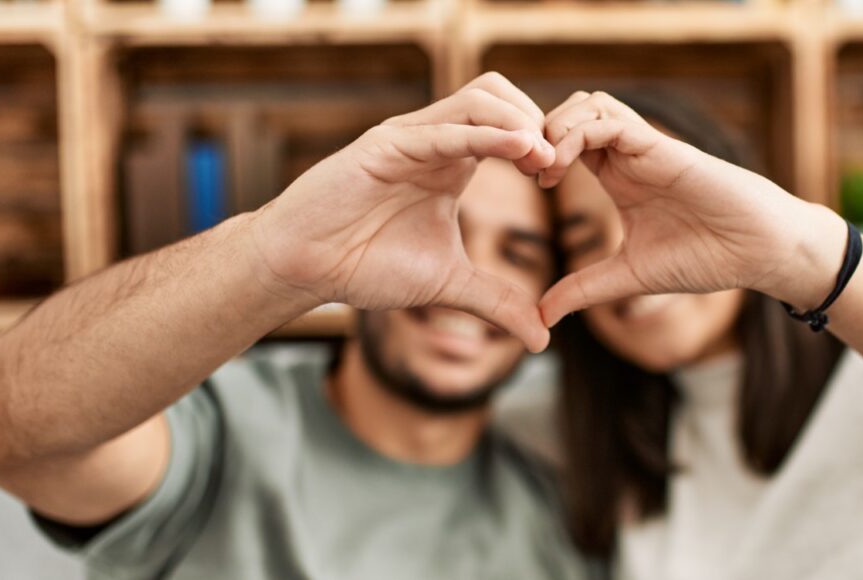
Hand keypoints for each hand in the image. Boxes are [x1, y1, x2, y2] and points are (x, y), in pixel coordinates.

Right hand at [249, 73, 556, 350]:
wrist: (303, 268)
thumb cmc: (364, 266)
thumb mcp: (449, 285)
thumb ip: (497, 303)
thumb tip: (543, 337)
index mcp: (452, 162)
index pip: (509, 125)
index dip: (541, 144)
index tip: (559, 180)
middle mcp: (434, 141)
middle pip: (499, 95)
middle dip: (537, 122)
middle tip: (557, 165)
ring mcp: (410, 138)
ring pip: (478, 99)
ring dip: (519, 122)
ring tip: (544, 158)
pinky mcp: (384, 146)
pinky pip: (443, 130)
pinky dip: (485, 135)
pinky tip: (517, 150)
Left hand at [536, 91, 846, 325]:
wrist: (758, 252)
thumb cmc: (706, 258)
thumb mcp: (629, 276)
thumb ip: (584, 289)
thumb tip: (540, 317)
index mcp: (618, 177)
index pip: (564, 142)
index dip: (537, 154)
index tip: (524, 185)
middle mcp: (628, 155)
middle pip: (569, 112)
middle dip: (538, 134)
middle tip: (525, 171)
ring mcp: (644, 147)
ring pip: (587, 104)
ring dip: (554, 128)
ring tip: (543, 170)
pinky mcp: (661, 146)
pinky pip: (610, 118)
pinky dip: (576, 132)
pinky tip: (562, 167)